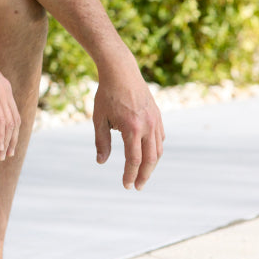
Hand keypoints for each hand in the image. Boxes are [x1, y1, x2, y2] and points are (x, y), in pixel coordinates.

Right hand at [0, 43, 20, 160]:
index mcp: (2, 86)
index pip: (11, 111)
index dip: (10, 127)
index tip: (7, 141)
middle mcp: (5, 90)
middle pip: (15, 119)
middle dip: (13, 138)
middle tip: (8, 154)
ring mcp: (1, 94)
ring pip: (9, 124)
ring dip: (6, 142)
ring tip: (1, 156)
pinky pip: (0, 123)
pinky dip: (0, 138)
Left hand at [93, 70, 164, 189]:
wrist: (121, 71)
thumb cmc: (107, 95)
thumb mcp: (99, 119)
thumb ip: (101, 142)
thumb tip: (101, 162)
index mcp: (132, 128)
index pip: (134, 160)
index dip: (130, 174)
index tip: (126, 185)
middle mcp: (147, 126)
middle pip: (150, 159)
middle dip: (144, 175)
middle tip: (137, 187)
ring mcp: (155, 121)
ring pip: (158, 150)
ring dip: (151, 165)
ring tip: (142, 174)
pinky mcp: (158, 116)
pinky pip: (160, 138)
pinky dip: (155, 149)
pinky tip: (148, 154)